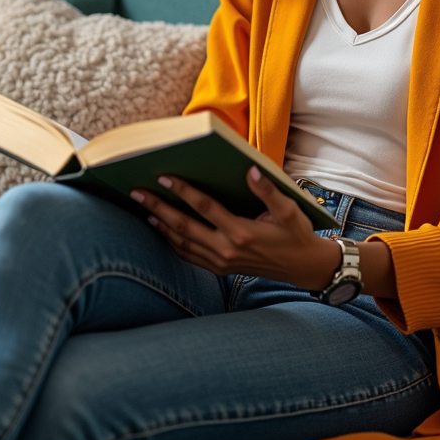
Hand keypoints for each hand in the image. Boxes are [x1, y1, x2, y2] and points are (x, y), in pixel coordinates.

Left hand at [130, 166, 340, 290]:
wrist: (303, 267)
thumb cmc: (296, 234)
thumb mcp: (289, 209)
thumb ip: (267, 190)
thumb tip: (250, 169)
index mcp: (242, 233)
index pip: (205, 208)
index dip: (184, 192)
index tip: (164, 177)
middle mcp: (227, 250)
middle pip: (184, 227)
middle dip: (158, 208)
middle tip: (136, 192)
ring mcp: (221, 262)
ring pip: (181, 243)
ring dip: (160, 225)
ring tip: (142, 208)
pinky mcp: (220, 269)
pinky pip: (188, 256)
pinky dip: (171, 242)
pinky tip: (161, 229)